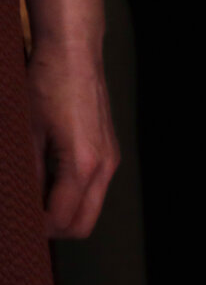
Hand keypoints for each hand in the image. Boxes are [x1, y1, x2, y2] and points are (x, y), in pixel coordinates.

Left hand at [27, 44, 119, 237]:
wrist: (74, 54)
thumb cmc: (48, 85)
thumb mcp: (26, 132)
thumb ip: (26, 174)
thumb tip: (20, 204)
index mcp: (82, 165)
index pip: (62, 219)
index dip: (37, 229)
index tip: (16, 226)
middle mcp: (103, 167)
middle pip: (84, 224)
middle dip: (54, 230)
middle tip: (25, 222)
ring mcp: (109, 160)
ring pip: (90, 208)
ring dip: (63, 212)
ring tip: (32, 200)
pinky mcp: (108, 152)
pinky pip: (93, 189)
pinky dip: (71, 195)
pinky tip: (47, 180)